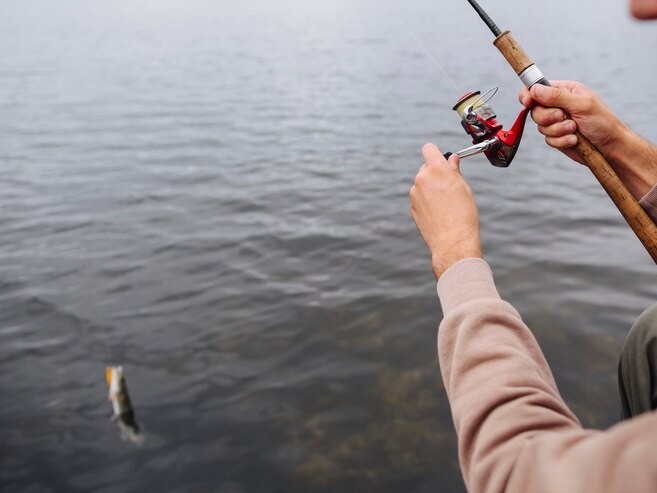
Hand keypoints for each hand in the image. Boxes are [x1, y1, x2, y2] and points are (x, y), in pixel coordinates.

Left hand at [410, 144, 481, 278]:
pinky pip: (420, 198)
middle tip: (450, 186)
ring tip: (446, 204)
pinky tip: (439, 212)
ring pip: (423, 184)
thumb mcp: (464, 187)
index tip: (441, 159)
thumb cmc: (463, 214)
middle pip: (426, 168)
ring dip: (431, 188)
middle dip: (435, 173)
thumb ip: (454, 170)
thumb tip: (451, 159)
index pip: (429, 149)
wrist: (452, 241)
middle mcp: (421, 179)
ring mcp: (414, 193)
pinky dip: (427, 201)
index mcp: (436, 169)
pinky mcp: (412, 207)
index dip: (435, 153)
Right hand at [518, 80, 627, 165]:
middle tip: (563, 117)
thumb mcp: (581, 104)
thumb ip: (557, 96)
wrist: (610, 147)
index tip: (527, 102)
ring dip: (558, 130)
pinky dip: (561, 141)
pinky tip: (574, 140)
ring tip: (575, 129)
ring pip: (541, 127)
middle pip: (535, 110)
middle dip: (548, 117)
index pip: (538, 89)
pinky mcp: (557, 137)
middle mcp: (558, 106)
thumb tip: (534, 89)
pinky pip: (548, 140)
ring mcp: (557, 122)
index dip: (528, 95)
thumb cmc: (602, 122)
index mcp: (565, 91)